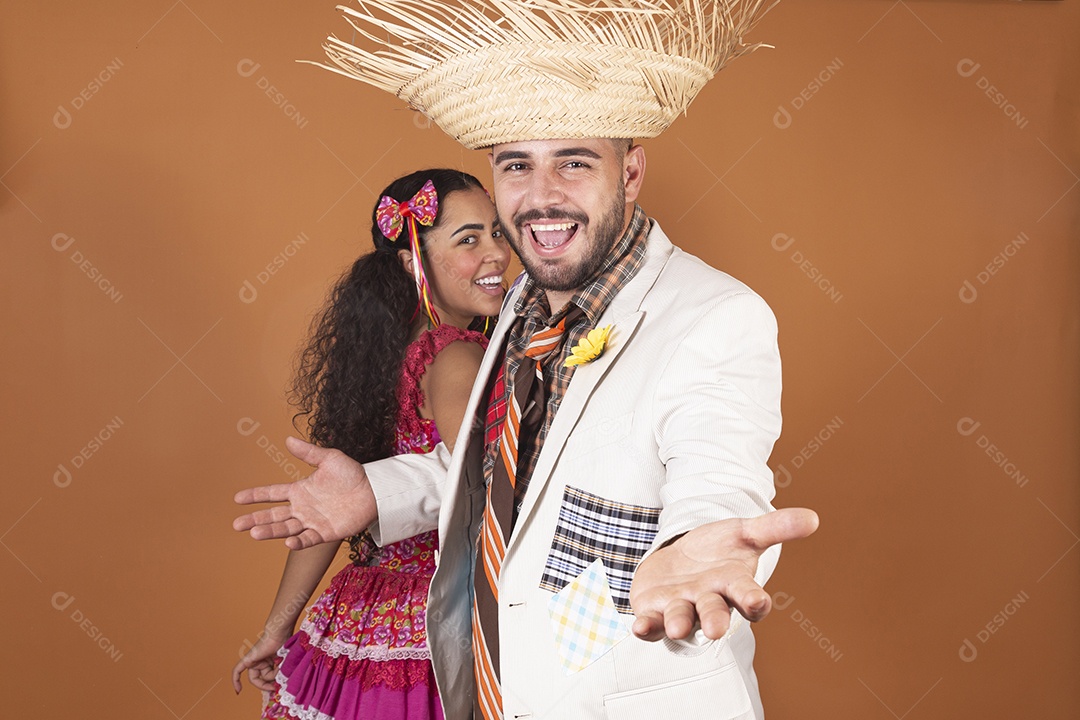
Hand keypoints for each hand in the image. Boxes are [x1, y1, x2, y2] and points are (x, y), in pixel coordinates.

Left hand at [231, 631, 287, 693]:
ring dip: (267, 679)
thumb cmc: (285, 644)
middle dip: (268, 684)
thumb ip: (280, 675)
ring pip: (255, 677)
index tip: (276, 690)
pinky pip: (237, 671)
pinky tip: (237, 691)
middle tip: (275, 687)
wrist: (280, 632)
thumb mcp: (284, 664)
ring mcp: (253, 660)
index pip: (266, 678)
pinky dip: (236, 680)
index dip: (269, 686)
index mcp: (268, 662)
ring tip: (277, 671)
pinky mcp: (247, 659)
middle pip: (261, 679)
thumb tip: (277, 688)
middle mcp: (259, 662)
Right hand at [233, 436, 377, 549]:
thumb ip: (308, 452)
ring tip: (254, 533)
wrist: (374, 490)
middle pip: (274, 515)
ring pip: (286, 528)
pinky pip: (308, 539)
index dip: (255, 495)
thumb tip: (287, 439)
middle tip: (237, 525)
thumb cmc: (352, 474)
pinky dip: (298, 542)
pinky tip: (287, 542)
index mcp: (300, 490)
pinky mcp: (325, 532)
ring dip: (270, 531)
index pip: (272, 493)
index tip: (237, 498)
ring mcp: (312, 521)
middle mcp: (302, 507)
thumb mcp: (329, 458)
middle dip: (255, 519)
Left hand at [630, 508, 818, 641]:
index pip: (748, 597)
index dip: (753, 601)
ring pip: (682, 619)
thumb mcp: (744, 533)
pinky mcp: (654, 611)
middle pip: (714, 613)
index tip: (757, 602)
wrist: (680, 558)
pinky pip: (650, 623)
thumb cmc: (718, 551)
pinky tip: (639, 627)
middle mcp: (709, 601)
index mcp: (734, 585)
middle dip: (715, 620)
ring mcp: (681, 608)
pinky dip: (646, 626)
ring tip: (676, 627)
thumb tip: (813, 518)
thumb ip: (775, 527)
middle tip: (715, 629)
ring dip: (678, 624)